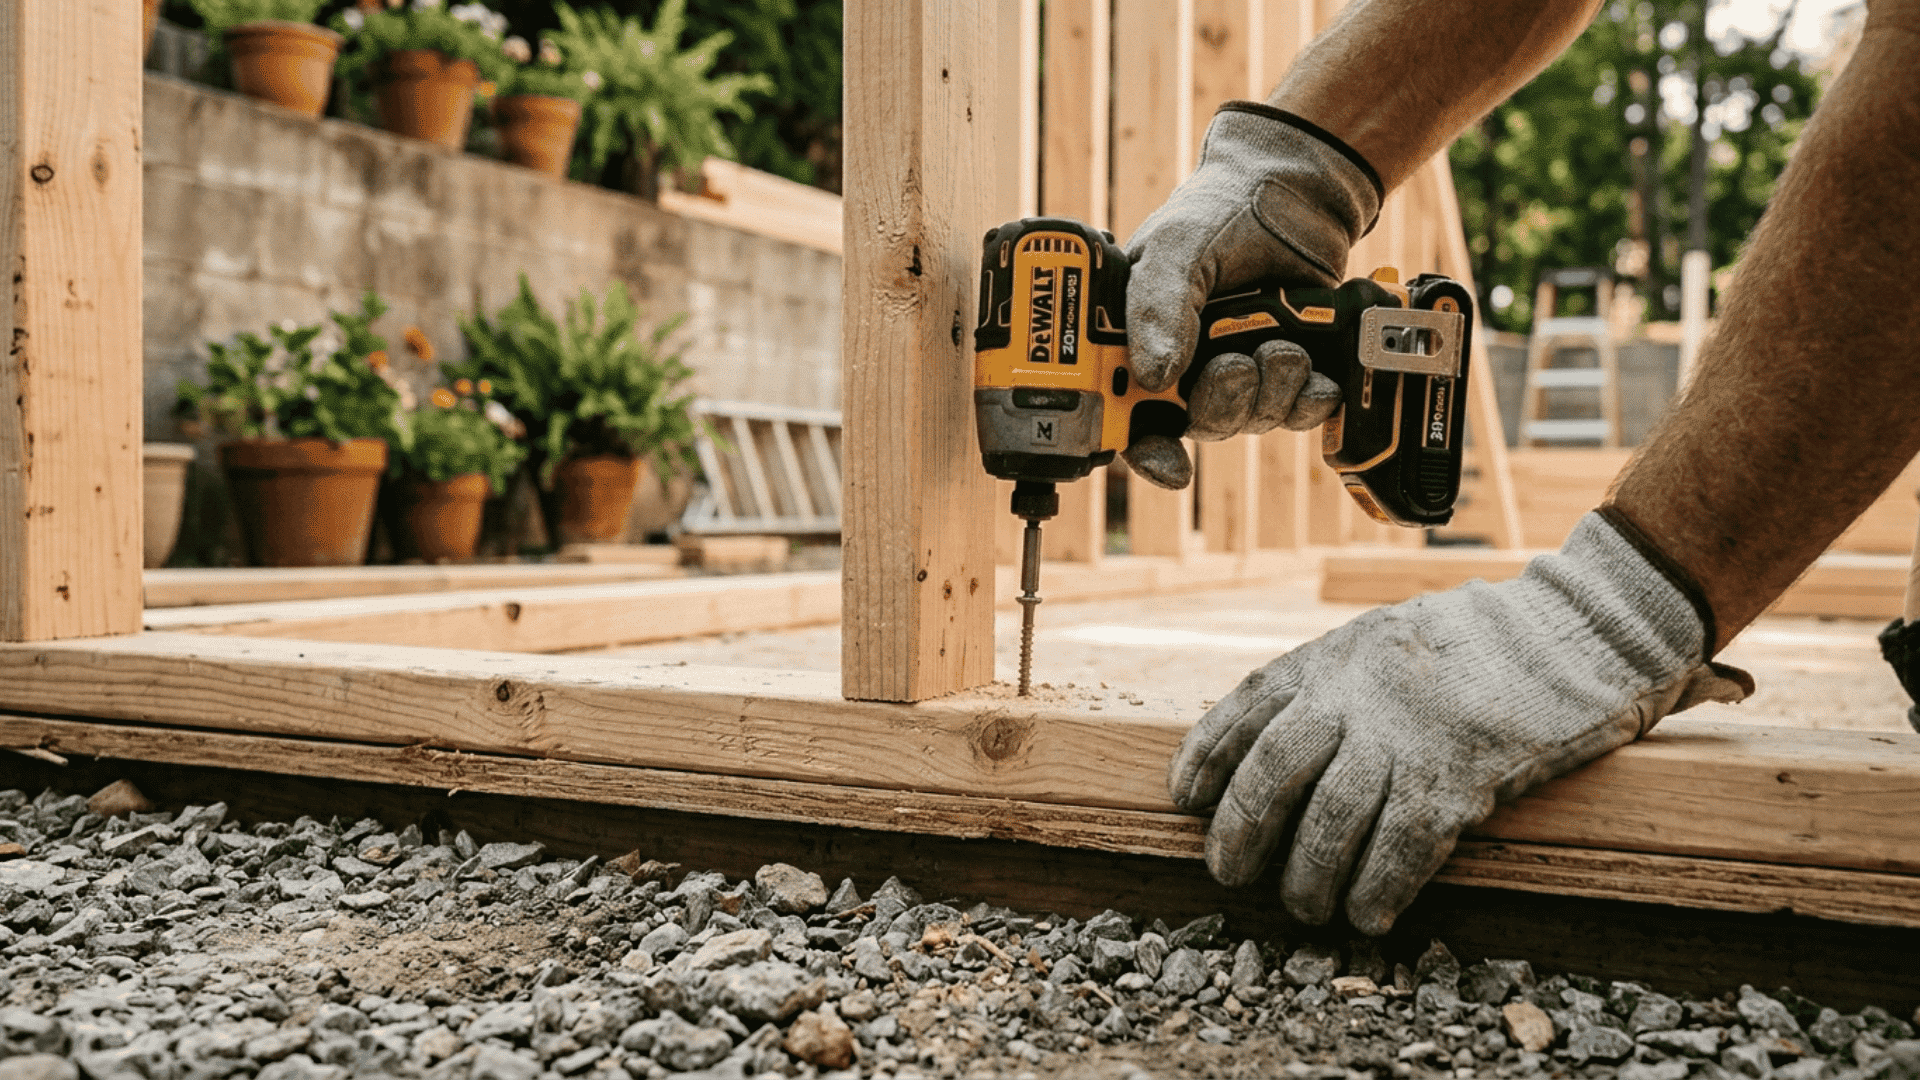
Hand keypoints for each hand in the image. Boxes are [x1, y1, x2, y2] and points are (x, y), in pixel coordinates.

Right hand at [1121, 102, 1381, 488]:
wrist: (1295, 189)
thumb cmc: (1219, 209)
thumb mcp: (1176, 247)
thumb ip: (1158, 307)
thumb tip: (1153, 375)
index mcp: (1138, 342)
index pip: (1127, 416)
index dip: (1144, 450)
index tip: (1170, 465)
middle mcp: (1184, 364)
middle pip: (1195, 424)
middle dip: (1222, 403)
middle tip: (1239, 364)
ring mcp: (1236, 367)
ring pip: (1248, 419)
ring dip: (1270, 393)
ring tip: (1283, 346)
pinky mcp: (1286, 368)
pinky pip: (1294, 410)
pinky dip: (1307, 401)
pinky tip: (1317, 379)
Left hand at [1166, 511, 1750, 933]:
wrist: (1578, 629)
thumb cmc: (1479, 642)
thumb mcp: (1385, 639)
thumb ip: (1332, 682)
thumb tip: (1272, 742)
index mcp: (1335, 654)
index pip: (1246, 707)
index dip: (1205, 756)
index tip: (1184, 799)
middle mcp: (1358, 692)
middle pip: (1273, 769)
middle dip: (1241, 830)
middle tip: (1227, 873)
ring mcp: (1407, 734)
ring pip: (1331, 819)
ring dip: (1309, 875)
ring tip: (1306, 906)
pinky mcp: (1461, 774)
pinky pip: (1401, 847)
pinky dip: (1376, 887)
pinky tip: (1367, 914)